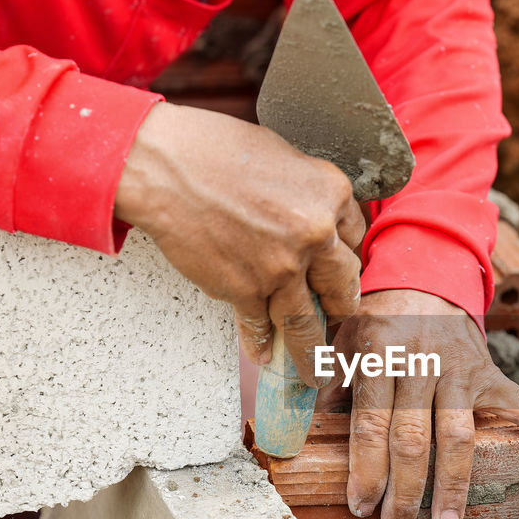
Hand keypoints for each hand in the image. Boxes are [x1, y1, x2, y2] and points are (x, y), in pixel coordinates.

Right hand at [115, 102, 363, 385]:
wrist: (164, 166)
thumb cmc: (215, 149)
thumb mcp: (283, 157)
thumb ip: (307, 193)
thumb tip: (316, 219)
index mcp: (331, 192)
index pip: (355, 237)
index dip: (346, 258)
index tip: (342, 277)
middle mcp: (315, 233)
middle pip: (343, 284)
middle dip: (343, 311)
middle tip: (345, 329)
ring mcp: (282, 267)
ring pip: (307, 321)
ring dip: (312, 351)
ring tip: (318, 370)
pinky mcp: (246, 289)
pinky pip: (260, 326)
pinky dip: (260, 343)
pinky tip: (265, 356)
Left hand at [317, 289, 518, 518]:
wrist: (425, 278)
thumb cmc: (377, 321)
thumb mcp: (343, 342)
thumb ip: (330, 383)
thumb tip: (308, 427)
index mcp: (380, 355)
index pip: (372, 423)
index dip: (366, 469)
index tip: (361, 506)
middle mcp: (421, 363)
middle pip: (413, 437)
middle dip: (403, 488)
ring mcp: (459, 370)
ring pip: (457, 434)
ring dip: (452, 483)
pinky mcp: (488, 374)